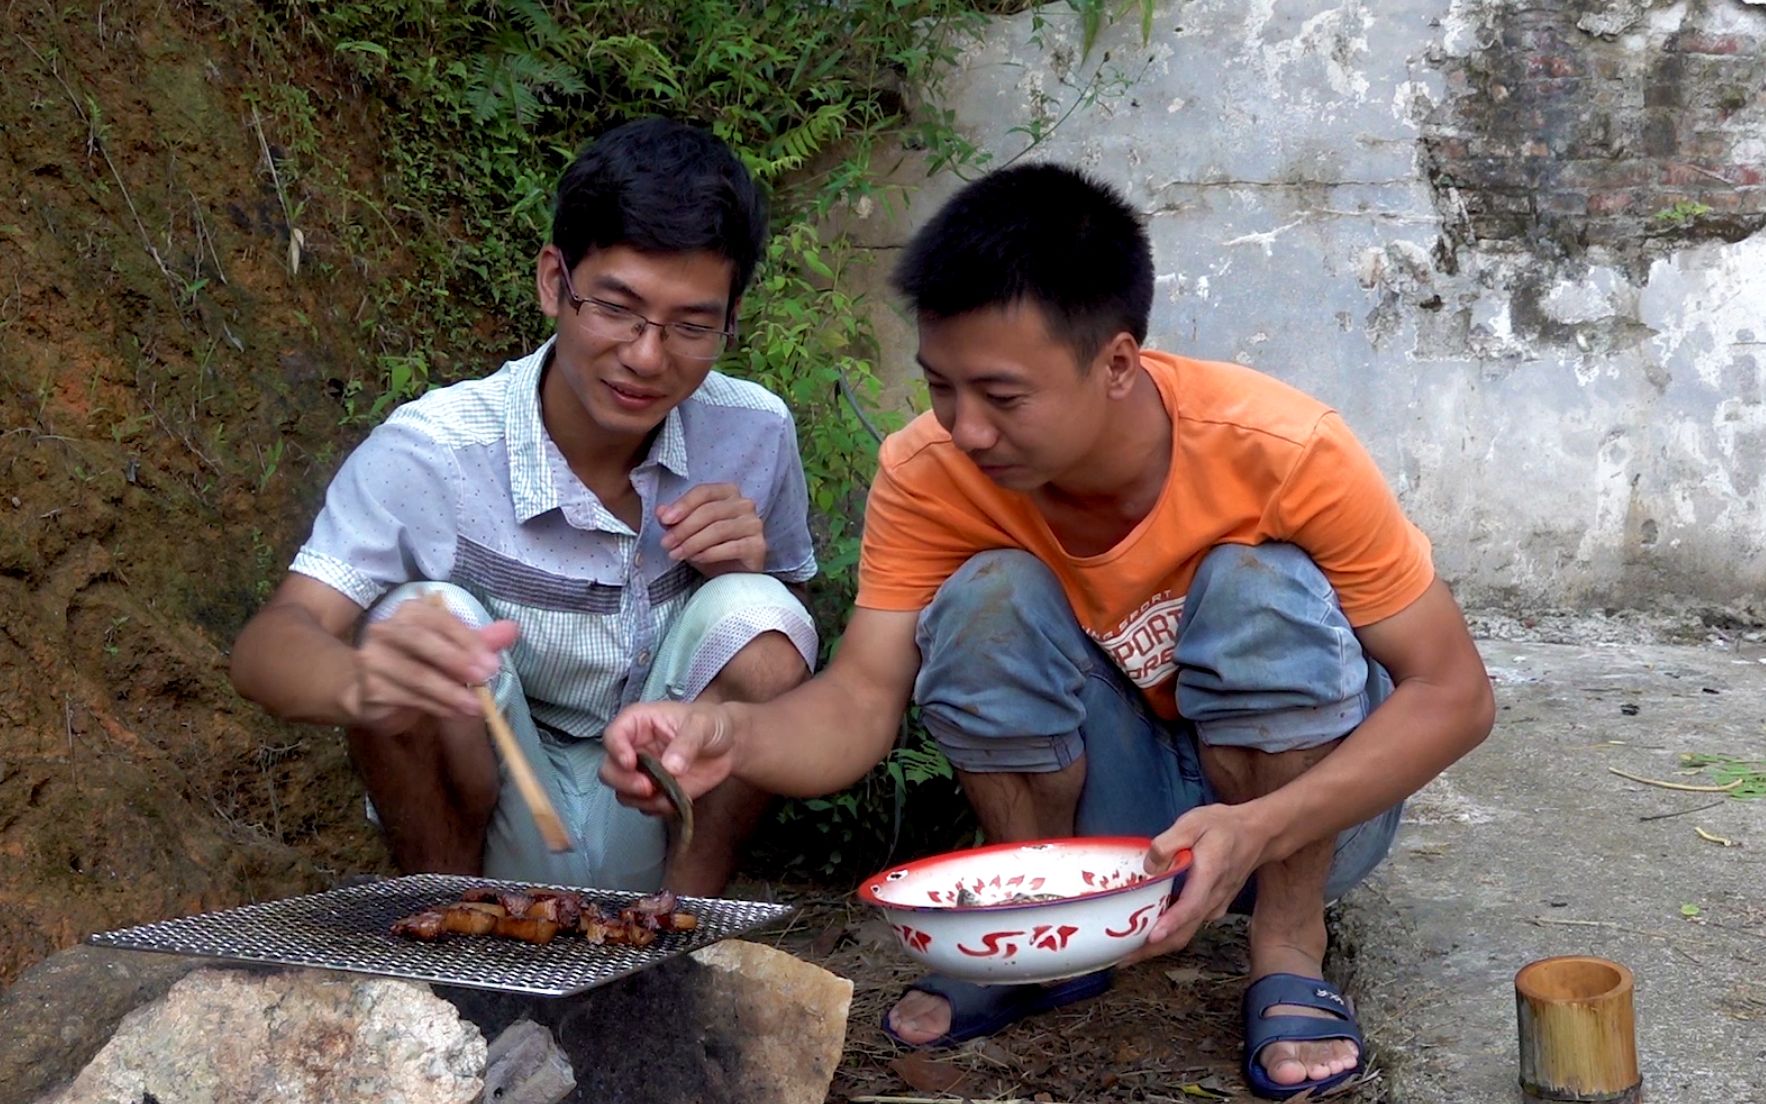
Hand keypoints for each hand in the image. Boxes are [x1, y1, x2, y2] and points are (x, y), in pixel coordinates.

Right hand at [347, 596, 518, 735]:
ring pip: (416, 674)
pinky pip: (409, 697)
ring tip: (476, 706)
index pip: (440, 620)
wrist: (375, 692)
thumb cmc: (421, 665)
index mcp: (411, 612)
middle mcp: (386, 629)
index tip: (492, 663)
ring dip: (450, 692)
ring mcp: (373, 659)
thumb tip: (512, 629)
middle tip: (485, 679)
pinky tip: (455, 713)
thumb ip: (481, 640)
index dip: (468, 640)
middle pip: (421, 640)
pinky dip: (437, 706)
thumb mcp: (454, 651)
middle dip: (457, 660)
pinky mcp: (370, 688)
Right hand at [600, 701, 737, 814]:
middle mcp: (634, 749)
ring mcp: (642, 773)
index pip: (613, 735)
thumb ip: (686, 743)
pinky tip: (677, 798)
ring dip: (640, 799)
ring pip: (622, 792)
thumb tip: (670, 767)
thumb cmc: (712, 724)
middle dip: (623, 782)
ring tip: (667, 793)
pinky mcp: (654, 792)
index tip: (630, 763)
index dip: (616, 750)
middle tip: (647, 787)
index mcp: (639, 723)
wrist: (729, 747)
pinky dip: (657, 808)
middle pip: (608, 769)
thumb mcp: (702, 725)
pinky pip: (645, 807)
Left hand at [658, 483, 764, 574]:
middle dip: (683, 528)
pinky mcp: (759, 545)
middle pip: (709, 511)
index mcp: (728, 492)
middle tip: (666, 543)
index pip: (703, 492)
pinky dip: (710, 553)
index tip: (665, 520)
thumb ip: (675, 520)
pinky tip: (696, 559)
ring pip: (718, 529)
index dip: (683, 505)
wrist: (733, 575)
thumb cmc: (712, 548)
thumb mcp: (688, 532)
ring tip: (677, 554)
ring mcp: (754, 524)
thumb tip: (661, 511)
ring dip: (693, 543)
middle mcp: (745, 504)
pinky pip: (731, 547)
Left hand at [1121, 803, 1272, 965]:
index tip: (1152, 936)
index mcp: (1209, 876)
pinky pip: (1189, 927)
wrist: (1257, 835)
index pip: (1191, 905)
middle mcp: (1213, 899)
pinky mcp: (1212, 908)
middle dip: (1153, 949)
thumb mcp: (1194, 822)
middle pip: (1184, 932)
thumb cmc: (1223, 827)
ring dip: (1158, 946)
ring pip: (1186, 934)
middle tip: (1123, 958)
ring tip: (1128, 952)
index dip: (1171, 922)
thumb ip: (1169, 841)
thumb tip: (1149, 866)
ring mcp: (1214, 907)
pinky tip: (1147, 933)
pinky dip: (1168, 935)